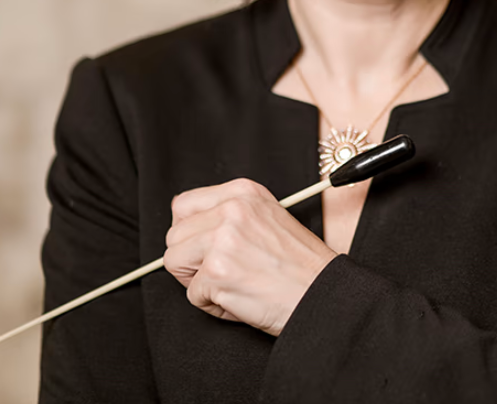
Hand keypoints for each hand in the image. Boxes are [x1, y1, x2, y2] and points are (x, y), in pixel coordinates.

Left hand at [163, 178, 336, 336]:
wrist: (322, 294)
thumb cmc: (298, 264)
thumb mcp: (267, 217)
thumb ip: (229, 214)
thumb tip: (189, 228)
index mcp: (243, 192)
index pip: (183, 204)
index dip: (189, 232)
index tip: (205, 246)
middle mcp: (232, 209)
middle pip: (174, 235)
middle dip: (190, 260)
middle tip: (221, 271)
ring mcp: (223, 239)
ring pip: (175, 262)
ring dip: (197, 281)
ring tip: (230, 283)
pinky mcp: (218, 271)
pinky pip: (192, 294)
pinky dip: (212, 305)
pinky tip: (240, 297)